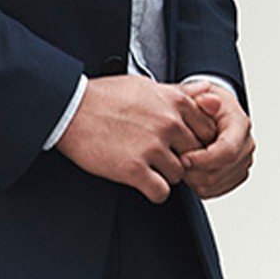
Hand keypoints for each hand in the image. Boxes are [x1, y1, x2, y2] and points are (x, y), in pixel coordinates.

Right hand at [54, 74, 218, 203]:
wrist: (71, 110)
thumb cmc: (106, 96)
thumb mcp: (148, 85)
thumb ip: (181, 92)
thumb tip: (208, 88)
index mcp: (175, 102)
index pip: (207, 130)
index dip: (197, 140)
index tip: (184, 145)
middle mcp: (168, 124)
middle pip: (196, 153)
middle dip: (184, 159)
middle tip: (167, 160)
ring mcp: (152, 147)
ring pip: (179, 174)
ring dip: (168, 175)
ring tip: (151, 169)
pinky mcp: (133, 169)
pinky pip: (160, 192)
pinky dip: (155, 192)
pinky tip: (145, 183)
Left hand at [178, 80, 254, 199]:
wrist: (212, 112)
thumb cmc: (206, 105)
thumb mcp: (202, 95)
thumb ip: (203, 99)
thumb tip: (209, 101)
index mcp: (241, 125)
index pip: (227, 151)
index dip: (203, 159)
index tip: (183, 158)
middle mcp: (246, 145)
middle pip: (220, 171)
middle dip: (194, 171)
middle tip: (175, 162)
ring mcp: (242, 162)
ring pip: (215, 184)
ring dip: (193, 178)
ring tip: (181, 164)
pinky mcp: (235, 176)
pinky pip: (214, 191)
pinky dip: (197, 185)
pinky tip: (190, 171)